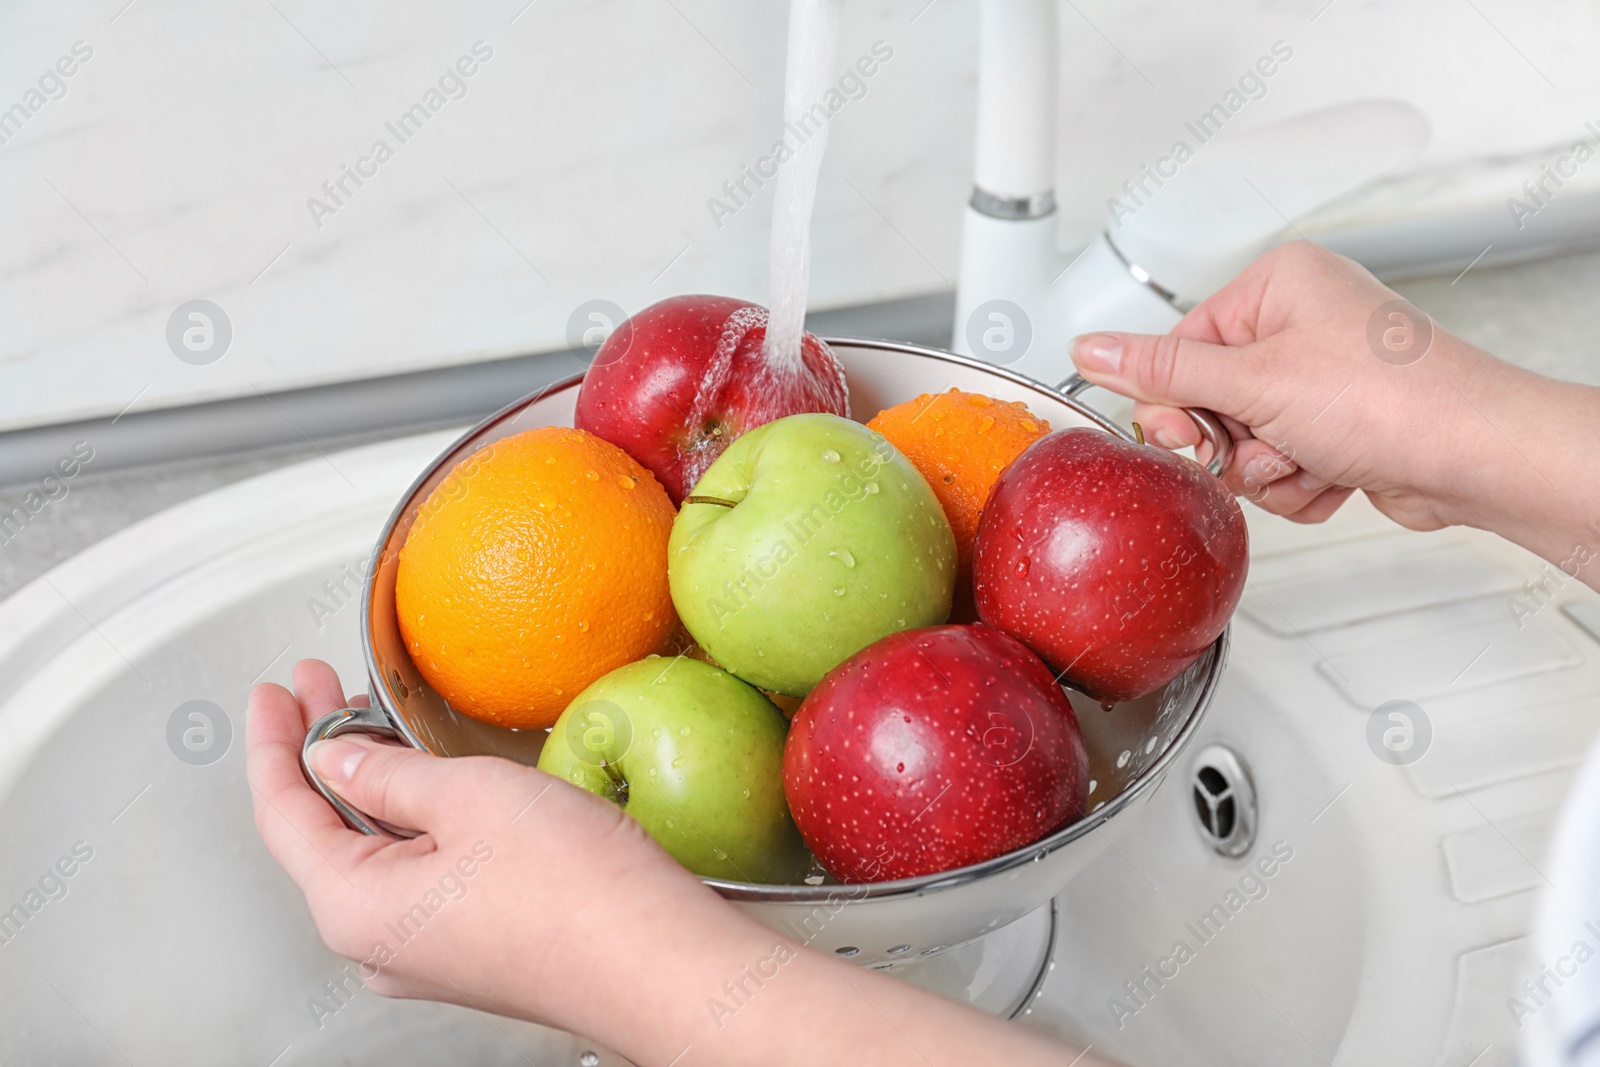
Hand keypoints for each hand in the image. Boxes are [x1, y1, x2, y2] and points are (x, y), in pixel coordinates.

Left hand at [246, 659, 758, 1045]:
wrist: (655, 959)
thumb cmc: (574, 894)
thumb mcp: (466, 796)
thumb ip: (387, 773)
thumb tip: (340, 760)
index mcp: (355, 907)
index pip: (284, 812)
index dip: (274, 741)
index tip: (273, 694)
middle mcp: (379, 942)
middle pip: (324, 833)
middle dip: (321, 753)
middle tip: (317, 689)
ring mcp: (426, 950)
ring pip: (376, 853)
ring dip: (370, 782)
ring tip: (373, 723)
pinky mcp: (471, 948)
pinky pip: (418, 873)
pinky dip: (411, 819)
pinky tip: (426, 783)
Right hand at [1071, 241, 1548, 530]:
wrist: (1474, 456)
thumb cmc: (1393, 399)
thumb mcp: (1254, 381)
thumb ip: (1162, 372)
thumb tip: (1090, 348)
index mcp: (1277, 286)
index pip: (1179, 349)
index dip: (1177, 403)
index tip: (1190, 431)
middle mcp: (1300, 325)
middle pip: (1208, 401)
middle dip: (1232, 442)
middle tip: (1262, 445)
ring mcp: (1321, 379)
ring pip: (1243, 444)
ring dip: (1269, 469)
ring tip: (1314, 457)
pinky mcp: (1337, 428)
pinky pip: (1281, 469)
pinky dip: (1301, 484)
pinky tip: (1337, 473)